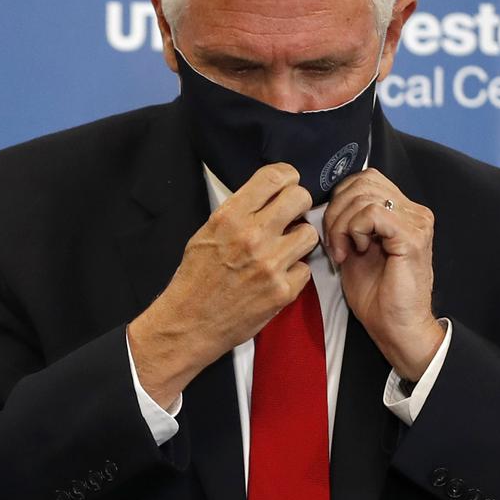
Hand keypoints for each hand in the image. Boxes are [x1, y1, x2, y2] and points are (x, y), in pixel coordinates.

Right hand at [127, 163, 319, 408]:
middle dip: (298, 205)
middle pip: (301, 197)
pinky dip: (294, 272)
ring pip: (309, 233)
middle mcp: (253, 236)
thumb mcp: (207, 232)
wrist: (190, 323)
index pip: (275, 176)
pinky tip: (277, 277)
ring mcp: (271, 264)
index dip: (287, 177)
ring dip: (299, 239)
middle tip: (290, 216)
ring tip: (284, 249)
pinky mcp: (283, 291)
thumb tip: (269, 196)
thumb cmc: (196, 277)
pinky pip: (305, 269)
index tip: (287, 185)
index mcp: (230, 216)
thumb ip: (239, 212)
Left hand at [323, 168, 444, 381]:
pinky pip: (371, 212)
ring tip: (343, 251)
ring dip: (342, 223)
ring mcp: (416, 221)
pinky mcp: (412, 235)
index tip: (333, 234)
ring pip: (364, 195)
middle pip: (362, 182)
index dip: (339, 201)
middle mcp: (414, 211)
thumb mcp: (354, 249)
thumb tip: (325, 204)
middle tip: (333, 244)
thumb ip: (347, 222)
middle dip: (336, 211)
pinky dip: (354, 230)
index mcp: (402, 211)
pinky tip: (356, 251)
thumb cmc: (377, 297)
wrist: (397, 329)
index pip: (364, 179)